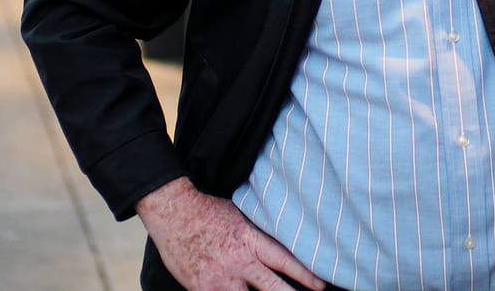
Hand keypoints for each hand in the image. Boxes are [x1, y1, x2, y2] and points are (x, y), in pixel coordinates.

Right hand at [135, 177, 325, 290]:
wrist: (173, 213)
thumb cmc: (208, 211)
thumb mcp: (241, 215)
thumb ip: (259, 232)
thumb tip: (283, 238)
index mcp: (250, 239)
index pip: (284, 260)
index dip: (305, 275)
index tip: (321, 285)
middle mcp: (238, 261)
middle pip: (272, 288)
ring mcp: (220, 278)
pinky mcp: (202, 289)